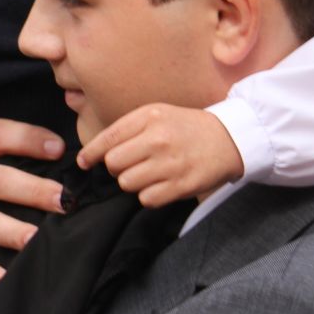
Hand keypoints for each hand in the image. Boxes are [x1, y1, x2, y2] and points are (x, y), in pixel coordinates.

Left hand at [75, 105, 242, 207]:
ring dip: (134, 182)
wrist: (229, 138)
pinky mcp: (182, 185)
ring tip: (150, 173)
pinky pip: (147, 199)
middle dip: (117, 167)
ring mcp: (170, 163)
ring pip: (127, 183)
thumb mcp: (157, 114)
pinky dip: (149, 195)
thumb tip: (93, 153)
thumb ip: (127, 129)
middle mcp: (158, 139)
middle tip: (132, 164)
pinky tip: (161, 184)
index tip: (84, 162)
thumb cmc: (185, 127)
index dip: (91, 154)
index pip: (107, 138)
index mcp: (149, 117)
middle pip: (113, 164)